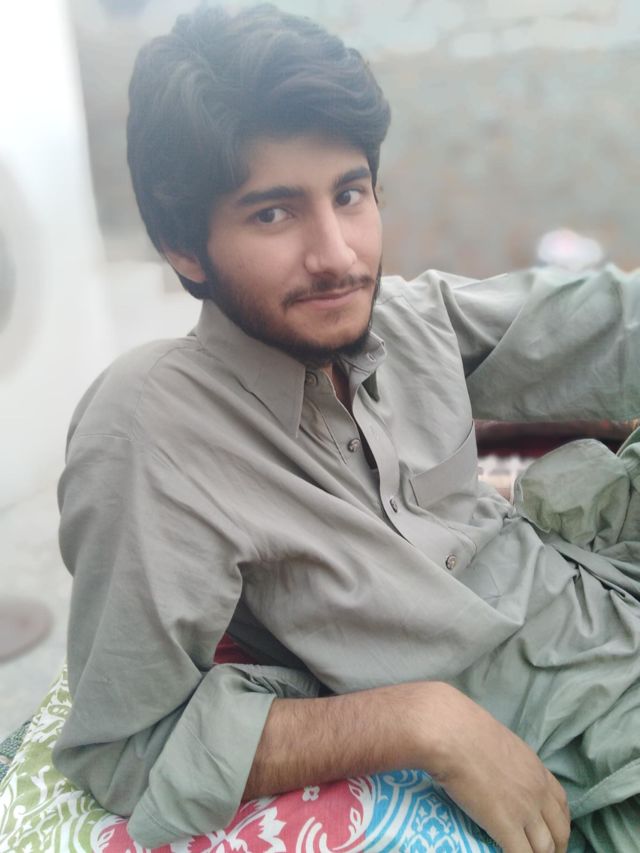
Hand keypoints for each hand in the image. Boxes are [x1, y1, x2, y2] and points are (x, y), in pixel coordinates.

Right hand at [419, 684, 569, 852]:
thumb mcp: (499, 742)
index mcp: (536, 770)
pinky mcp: (506, 826)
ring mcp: (525, 811)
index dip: (559, 823)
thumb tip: (496, 768)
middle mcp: (538, 792)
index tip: (553, 832)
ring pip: (545, 848)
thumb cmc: (467, 729)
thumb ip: (507, 760)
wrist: (453, 735)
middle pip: (560, 830)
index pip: (561, 803)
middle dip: (556, 847)